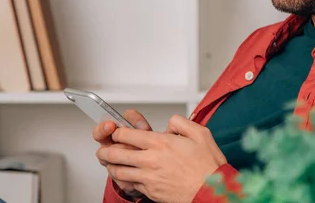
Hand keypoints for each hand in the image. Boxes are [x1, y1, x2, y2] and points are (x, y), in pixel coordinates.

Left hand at [97, 114, 226, 202]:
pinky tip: (125, 177)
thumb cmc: (207, 166)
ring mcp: (148, 177)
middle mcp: (150, 160)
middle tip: (103, 149)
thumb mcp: (200, 132)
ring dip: (111, 166)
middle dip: (106, 150)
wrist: (210, 192)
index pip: (127, 135)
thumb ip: (181, 122)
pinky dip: (124, 180)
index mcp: (160, 143)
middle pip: (116, 153)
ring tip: (108, 163)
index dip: (118, 132)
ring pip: (119, 171)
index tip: (118, 132)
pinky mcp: (150, 191)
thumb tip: (170, 123)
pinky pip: (130, 185)